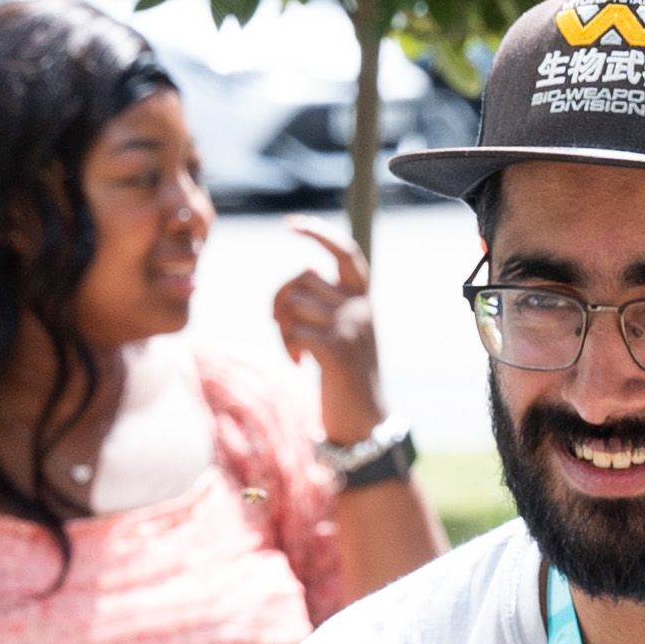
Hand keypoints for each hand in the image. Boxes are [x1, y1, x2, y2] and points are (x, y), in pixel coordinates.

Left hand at [269, 222, 385, 431]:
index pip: (344, 252)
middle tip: (278, 325)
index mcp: (364, 299)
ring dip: (282, 326)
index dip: (318, 234)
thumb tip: (293, 288)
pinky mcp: (336, 350)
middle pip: (303, 277)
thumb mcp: (345, 332)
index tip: (291, 223)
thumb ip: (328, 306)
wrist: (365, 419)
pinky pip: (293, 329)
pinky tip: (298, 362)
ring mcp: (350, 327)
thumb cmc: (347, 376)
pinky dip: (288, 345)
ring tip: (293, 349)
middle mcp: (360, 307)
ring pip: (294, 302)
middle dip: (280, 299)